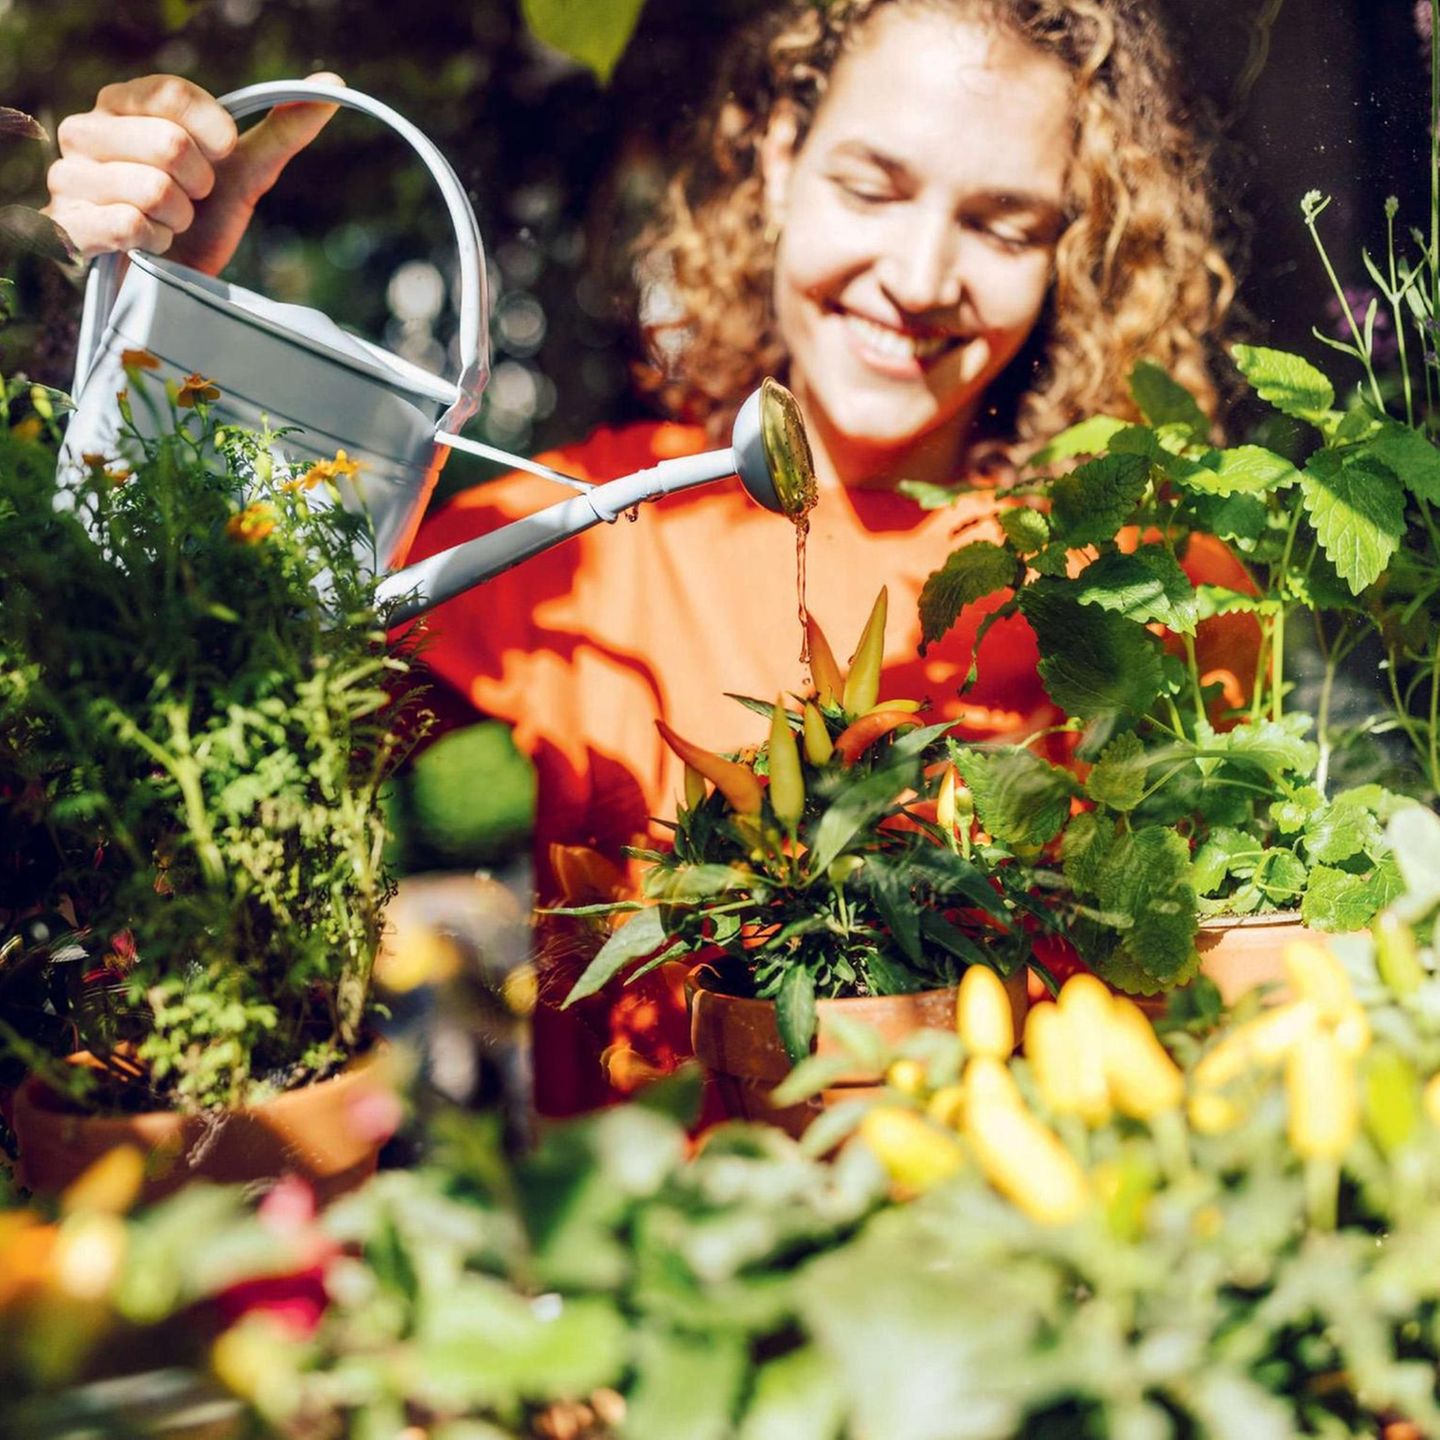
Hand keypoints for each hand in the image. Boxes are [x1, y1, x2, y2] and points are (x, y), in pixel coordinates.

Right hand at [42, 71, 343, 273]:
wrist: (169, 283)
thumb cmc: (201, 220)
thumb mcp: (243, 172)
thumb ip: (283, 129)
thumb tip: (332, 87)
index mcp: (124, 104)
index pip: (173, 93)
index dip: (215, 133)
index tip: (221, 157)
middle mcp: (86, 130)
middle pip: (170, 144)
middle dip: (199, 187)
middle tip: (190, 203)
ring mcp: (69, 176)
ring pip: (153, 190)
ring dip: (177, 221)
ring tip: (166, 226)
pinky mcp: (64, 224)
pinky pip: (129, 226)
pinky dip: (153, 244)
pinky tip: (146, 247)